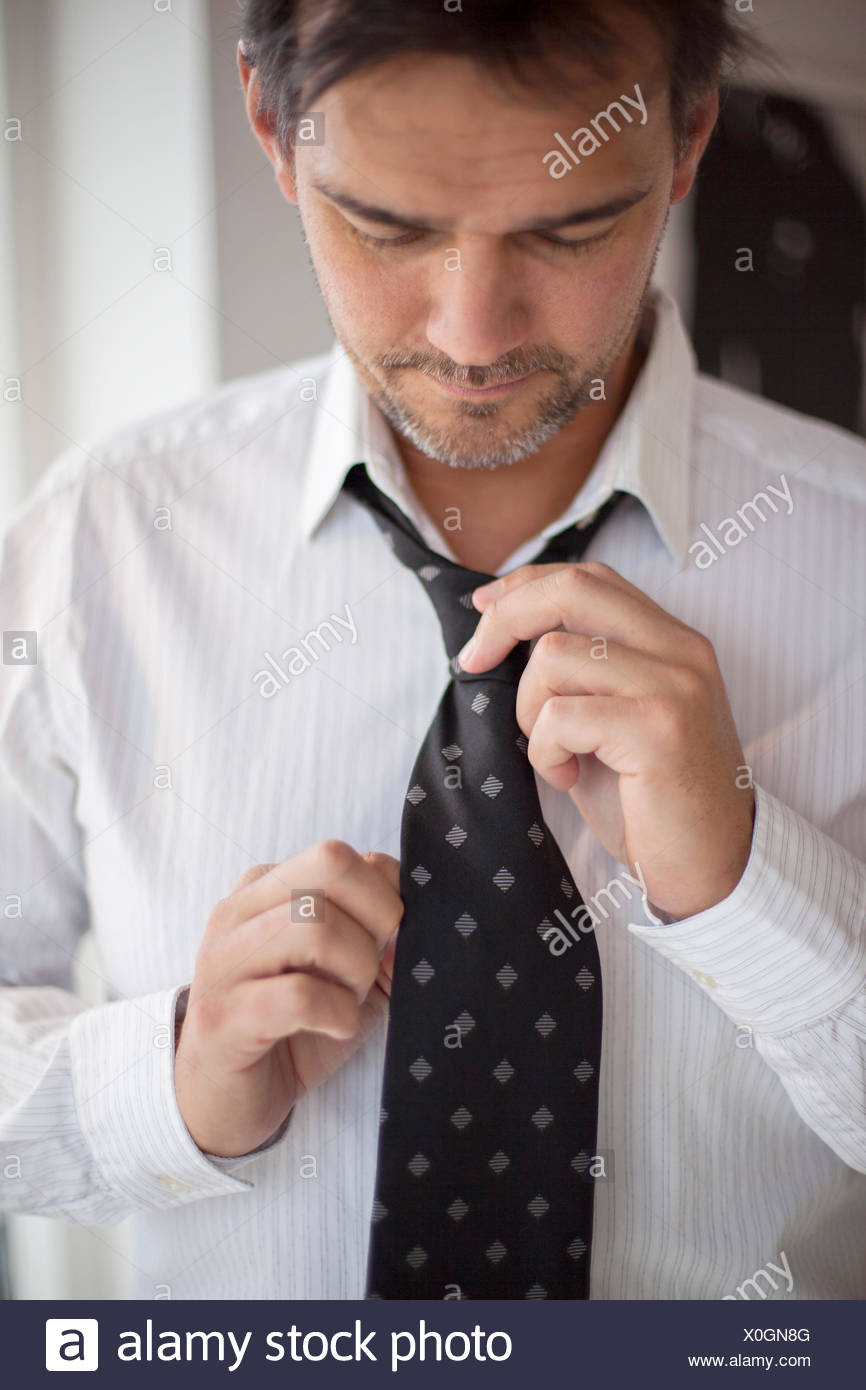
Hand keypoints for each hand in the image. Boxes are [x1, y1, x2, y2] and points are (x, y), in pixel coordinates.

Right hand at [175, 844, 401, 1156]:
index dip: (384, 896)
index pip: (340, 855)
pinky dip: (338, 1013)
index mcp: (264, 890)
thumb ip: (379, 932)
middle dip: (375, 918)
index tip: (387, 942)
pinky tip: (335, 1027)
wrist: (222, 1101)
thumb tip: (410, 916)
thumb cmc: (291, 1030)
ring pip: (317, 927)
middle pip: (329, 866)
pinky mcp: (225, 1017)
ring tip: (349, 1002)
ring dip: (357, 971)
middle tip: (371, 969)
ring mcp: (225, 962)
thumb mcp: (346, 971)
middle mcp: (237, 913)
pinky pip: (300, 996)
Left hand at [460, 561, 754, 920]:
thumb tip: (503, 631)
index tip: (483, 611)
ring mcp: (675, 687)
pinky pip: (559, 715)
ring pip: (554, 656)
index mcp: (673, 641)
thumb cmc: (650, 802)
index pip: (591, 578)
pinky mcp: (659, 730)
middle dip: (505, 619)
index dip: (527, 585)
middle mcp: (682, 651)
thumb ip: (581, 670)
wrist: (710, 869)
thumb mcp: (613, 719)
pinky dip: (544, 750)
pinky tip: (566, 779)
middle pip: (572, 590)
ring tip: (554, 753)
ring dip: (529, 710)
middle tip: (472, 661)